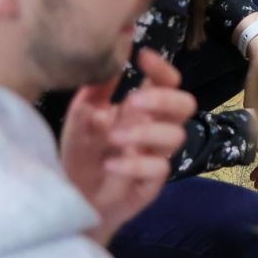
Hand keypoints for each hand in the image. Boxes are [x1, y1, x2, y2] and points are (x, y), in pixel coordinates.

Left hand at [61, 48, 194, 244]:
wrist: (71, 201)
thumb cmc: (81, 156)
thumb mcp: (80, 121)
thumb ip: (94, 95)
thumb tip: (108, 62)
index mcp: (143, 109)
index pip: (167, 82)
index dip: (162, 68)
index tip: (143, 56)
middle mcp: (155, 129)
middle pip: (186, 105)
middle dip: (165, 99)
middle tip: (133, 101)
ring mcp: (156, 156)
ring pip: (176, 136)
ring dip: (146, 132)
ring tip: (114, 138)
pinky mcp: (152, 184)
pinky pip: (158, 169)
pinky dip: (134, 163)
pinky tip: (110, 164)